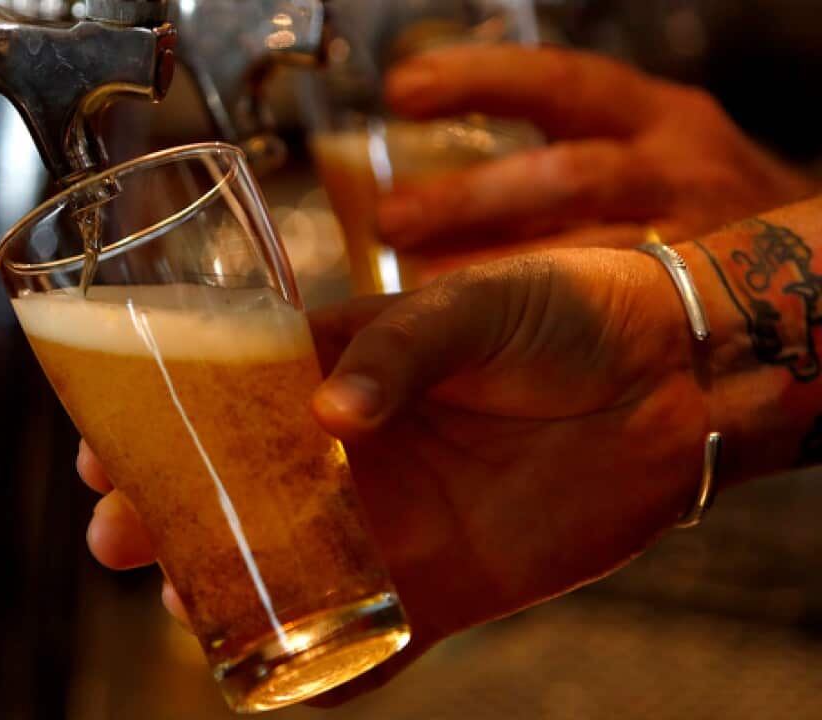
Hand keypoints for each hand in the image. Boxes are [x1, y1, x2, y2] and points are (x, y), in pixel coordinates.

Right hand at [78, 247, 730, 702]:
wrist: (667, 379)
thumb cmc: (565, 313)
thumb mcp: (472, 302)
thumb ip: (398, 349)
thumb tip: (330, 416)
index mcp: (331, 369)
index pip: (215, 399)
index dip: (150, 421)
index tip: (100, 444)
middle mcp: (343, 452)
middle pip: (227, 493)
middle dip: (160, 514)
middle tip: (116, 533)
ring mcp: (384, 522)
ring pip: (277, 570)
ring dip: (219, 592)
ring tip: (180, 599)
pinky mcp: (437, 585)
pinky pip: (366, 641)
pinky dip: (322, 673)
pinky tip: (274, 683)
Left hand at [379, 45, 816, 282]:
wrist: (801, 263)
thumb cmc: (682, 206)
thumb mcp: (626, 155)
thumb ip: (536, 170)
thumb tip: (407, 204)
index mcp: (647, 115)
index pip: (556, 84)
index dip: (478, 82)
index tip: (402, 92)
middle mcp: (674, 166)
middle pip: (566, 175)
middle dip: (473, 198)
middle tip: (393, 220)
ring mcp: (695, 236)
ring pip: (592, 251)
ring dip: (500, 272)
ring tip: (422, 292)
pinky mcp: (704, 297)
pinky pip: (618, 312)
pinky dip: (549, 323)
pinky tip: (488, 338)